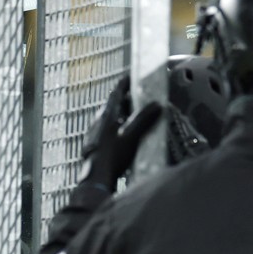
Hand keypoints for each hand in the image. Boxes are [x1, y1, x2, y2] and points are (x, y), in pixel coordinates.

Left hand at [79, 75, 162, 189]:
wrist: (96, 178)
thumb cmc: (112, 155)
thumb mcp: (131, 136)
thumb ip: (144, 119)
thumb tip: (157, 104)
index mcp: (107, 114)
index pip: (117, 92)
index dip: (125, 82)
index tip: (132, 75)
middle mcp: (99, 120)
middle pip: (114, 104)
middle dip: (127, 99)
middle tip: (139, 97)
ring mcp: (95, 132)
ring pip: (111, 118)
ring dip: (123, 114)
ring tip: (135, 117)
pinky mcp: (95, 143)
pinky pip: (108, 129)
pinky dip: (118, 127)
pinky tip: (124, 137)